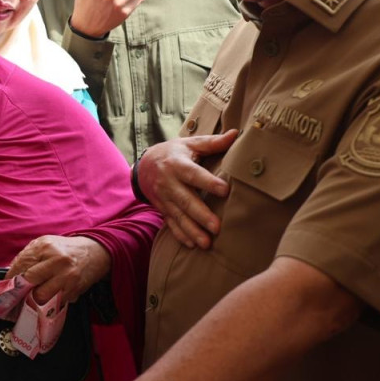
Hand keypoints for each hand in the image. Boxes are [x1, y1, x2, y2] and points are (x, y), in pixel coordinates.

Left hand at [7, 236, 110, 304]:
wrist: (95, 252)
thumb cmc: (65, 249)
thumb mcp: (45, 245)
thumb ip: (27, 256)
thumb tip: (10, 273)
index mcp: (45, 246)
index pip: (21, 264)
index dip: (11, 276)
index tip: (6, 285)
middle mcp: (56, 261)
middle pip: (30, 280)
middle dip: (21, 289)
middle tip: (16, 294)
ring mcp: (66, 277)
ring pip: (41, 296)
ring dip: (33, 299)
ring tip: (32, 297)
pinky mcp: (74, 290)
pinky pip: (55, 302)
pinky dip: (48, 303)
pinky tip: (48, 298)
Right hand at [136, 130, 237, 248]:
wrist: (144, 165)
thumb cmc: (173, 153)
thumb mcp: (189, 144)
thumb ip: (212, 142)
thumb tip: (236, 134)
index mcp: (177, 164)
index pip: (194, 174)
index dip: (208, 182)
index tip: (225, 191)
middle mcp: (168, 182)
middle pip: (185, 200)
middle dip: (200, 214)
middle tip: (217, 227)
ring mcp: (164, 198)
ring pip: (178, 215)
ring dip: (192, 230)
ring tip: (206, 243)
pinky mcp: (162, 209)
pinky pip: (170, 223)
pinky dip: (180, 235)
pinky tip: (191, 245)